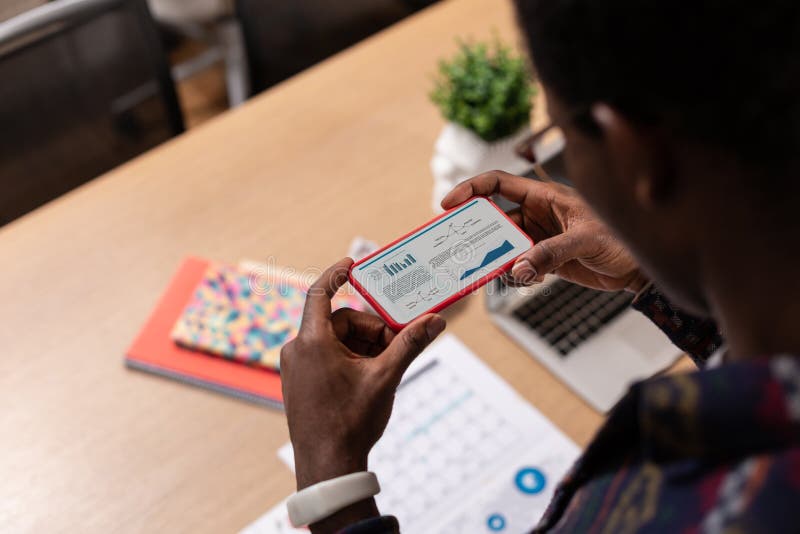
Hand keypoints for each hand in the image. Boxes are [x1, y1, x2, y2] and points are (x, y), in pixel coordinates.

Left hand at [280, 258, 445, 530]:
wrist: (328, 466)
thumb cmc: (350, 423)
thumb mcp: (386, 377)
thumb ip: (410, 344)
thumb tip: (435, 322)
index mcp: (312, 342)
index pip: (320, 293)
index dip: (336, 274)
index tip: (353, 264)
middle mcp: (297, 350)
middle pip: (340, 322)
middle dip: (371, 331)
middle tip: (395, 348)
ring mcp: (296, 368)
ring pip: (335, 341)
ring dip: (363, 348)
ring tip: (384, 370)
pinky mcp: (299, 383)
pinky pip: (326, 357)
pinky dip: (349, 360)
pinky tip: (368, 380)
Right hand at [441, 171, 647, 291]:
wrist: (638, 270)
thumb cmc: (620, 240)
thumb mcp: (585, 240)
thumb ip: (550, 253)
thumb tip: (518, 269)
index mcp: (544, 196)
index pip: (499, 184)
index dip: (471, 189)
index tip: (450, 205)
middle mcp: (537, 214)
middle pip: (494, 218)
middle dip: (477, 233)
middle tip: (463, 248)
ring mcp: (539, 237)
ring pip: (502, 246)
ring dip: (495, 260)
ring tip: (494, 272)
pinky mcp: (544, 260)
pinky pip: (517, 265)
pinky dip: (513, 275)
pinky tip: (523, 280)